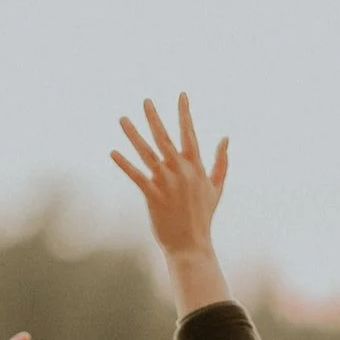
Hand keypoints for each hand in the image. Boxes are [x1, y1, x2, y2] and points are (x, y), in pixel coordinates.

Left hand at [112, 94, 232, 311]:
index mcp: (196, 167)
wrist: (191, 244)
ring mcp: (166, 182)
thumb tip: (225, 138)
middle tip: (146, 100)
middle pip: (164, 138)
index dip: (185, 113)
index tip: (181, 95)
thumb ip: (221, 161)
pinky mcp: (153, 195)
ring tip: (122, 118)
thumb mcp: (217, 187)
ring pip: (146, 152)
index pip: (189, 133)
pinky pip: (136, 175)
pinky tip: (113, 152)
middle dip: (154, 117)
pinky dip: (124, 163)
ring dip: (133, 134)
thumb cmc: (203, 216)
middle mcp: (180, 171)